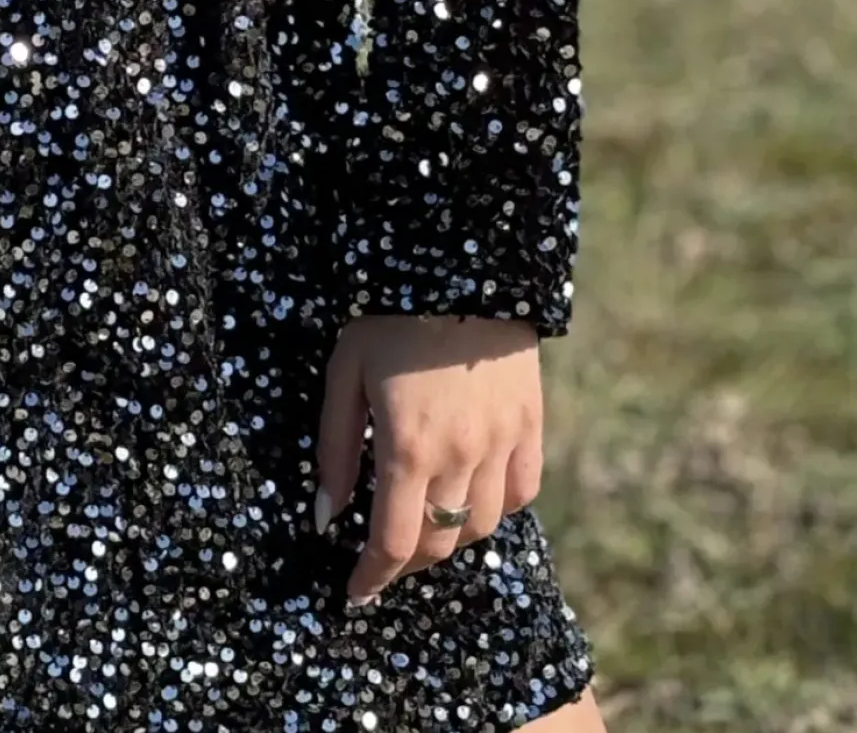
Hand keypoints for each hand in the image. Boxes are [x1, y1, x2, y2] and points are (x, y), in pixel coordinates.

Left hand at [315, 312, 544, 606]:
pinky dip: (499, 507)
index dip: (372, 578)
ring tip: (425, 525)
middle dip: (407, 563)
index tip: (355, 592)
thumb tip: (325, 517)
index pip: (393, 543)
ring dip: (450, 537)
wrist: (460, 263)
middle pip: (439, 542)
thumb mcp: (345, 374)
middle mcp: (461, 457)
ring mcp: (502, 442)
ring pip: (482, 525)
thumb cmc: (387, 314)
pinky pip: (523, 491)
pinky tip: (474, 496)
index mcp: (407, 448)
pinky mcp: (530, 423)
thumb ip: (335, 449)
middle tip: (384, 558)